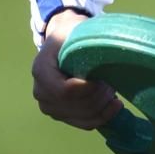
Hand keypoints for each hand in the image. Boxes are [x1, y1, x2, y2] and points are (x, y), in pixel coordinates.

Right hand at [31, 9, 122, 129]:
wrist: (62, 43)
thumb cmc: (70, 34)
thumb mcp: (75, 30)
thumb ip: (87, 40)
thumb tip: (110, 50)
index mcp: (41, 70)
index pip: (65, 91)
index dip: (88, 90)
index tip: (104, 80)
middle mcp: (40, 92)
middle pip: (74, 106)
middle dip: (99, 98)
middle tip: (113, 83)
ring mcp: (49, 107)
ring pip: (81, 117)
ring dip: (102, 107)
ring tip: (113, 91)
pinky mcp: (61, 115)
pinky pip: (83, 123)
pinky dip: (102, 117)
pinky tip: (114, 106)